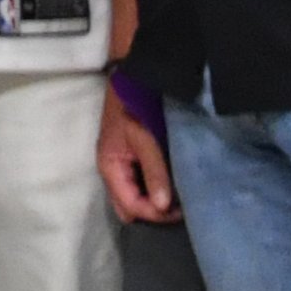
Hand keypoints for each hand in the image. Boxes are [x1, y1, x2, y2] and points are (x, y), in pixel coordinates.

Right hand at [97, 90, 179, 226]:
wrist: (131, 76)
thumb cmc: (133, 104)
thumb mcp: (143, 137)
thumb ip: (153, 171)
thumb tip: (163, 207)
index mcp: (110, 168)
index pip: (131, 207)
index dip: (154, 213)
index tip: (180, 209)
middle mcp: (112, 171)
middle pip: (129, 208)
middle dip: (152, 212)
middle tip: (178, 206)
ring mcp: (121, 165)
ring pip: (135, 198)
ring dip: (154, 201)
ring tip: (178, 196)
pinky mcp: (130, 157)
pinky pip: (140, 184)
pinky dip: (154, 188)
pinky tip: (170, 182)